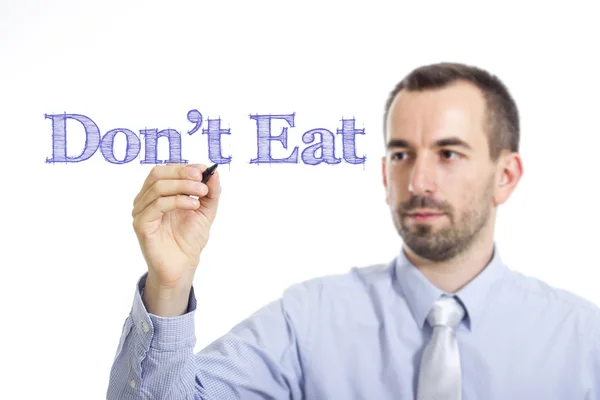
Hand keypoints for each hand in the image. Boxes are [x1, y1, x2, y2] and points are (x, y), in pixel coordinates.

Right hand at [131, 163, 220, 288]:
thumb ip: (210, 192)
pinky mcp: (141, 224)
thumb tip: (214, 172)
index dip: (184, 167)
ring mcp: (141, 211)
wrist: (183, 265)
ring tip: (202, 193)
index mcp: (158, 193)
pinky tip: (193, 205)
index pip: (165, 170)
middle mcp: (146, 200)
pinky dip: (177, 201)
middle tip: (201, 178)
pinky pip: (157, 205)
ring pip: (158, 187)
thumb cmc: (189, 239)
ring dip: (183, 186)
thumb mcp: (206, 210)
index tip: (204, 170)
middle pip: (158, 174)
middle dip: (182, 173)